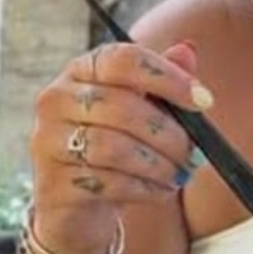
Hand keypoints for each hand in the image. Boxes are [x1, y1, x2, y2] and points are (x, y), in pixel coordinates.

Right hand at [28, 39, 212, 253]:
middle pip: (123, 107)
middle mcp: (56, 99)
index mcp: (82, 70)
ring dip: (159, 164)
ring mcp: (48, 141)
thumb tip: (187, 51)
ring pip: (115, 148)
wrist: (77, 202)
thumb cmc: (116, 146)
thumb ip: (163, 81)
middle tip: (195, 153)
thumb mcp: (142, 109)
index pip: (124, 59)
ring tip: (178, 173)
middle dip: (170, 134)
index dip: (168, 78)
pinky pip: (108, 183)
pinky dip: (145, 188)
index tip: (204, 101)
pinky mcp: (53, 183)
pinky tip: (159, 190)